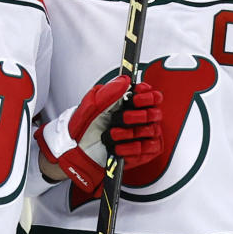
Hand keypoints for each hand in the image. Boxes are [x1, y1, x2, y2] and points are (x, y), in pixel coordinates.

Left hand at [36, 75, 162, 193]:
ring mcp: (143, 136)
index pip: (153, 96)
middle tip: (122, 118)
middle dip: (137, 116)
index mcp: (131, 104)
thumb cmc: (86, 128)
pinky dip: (131, 149)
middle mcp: (140, 119)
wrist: (78, 151)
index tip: (135, 97)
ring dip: (129, 133)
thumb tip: (125, 80)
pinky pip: (147, 149)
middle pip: (154, 113)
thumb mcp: (92, 105)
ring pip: (150, 131)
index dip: (147, 96)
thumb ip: (109, 91)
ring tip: (112, 135)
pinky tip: (118, 148)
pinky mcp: (144, 153)